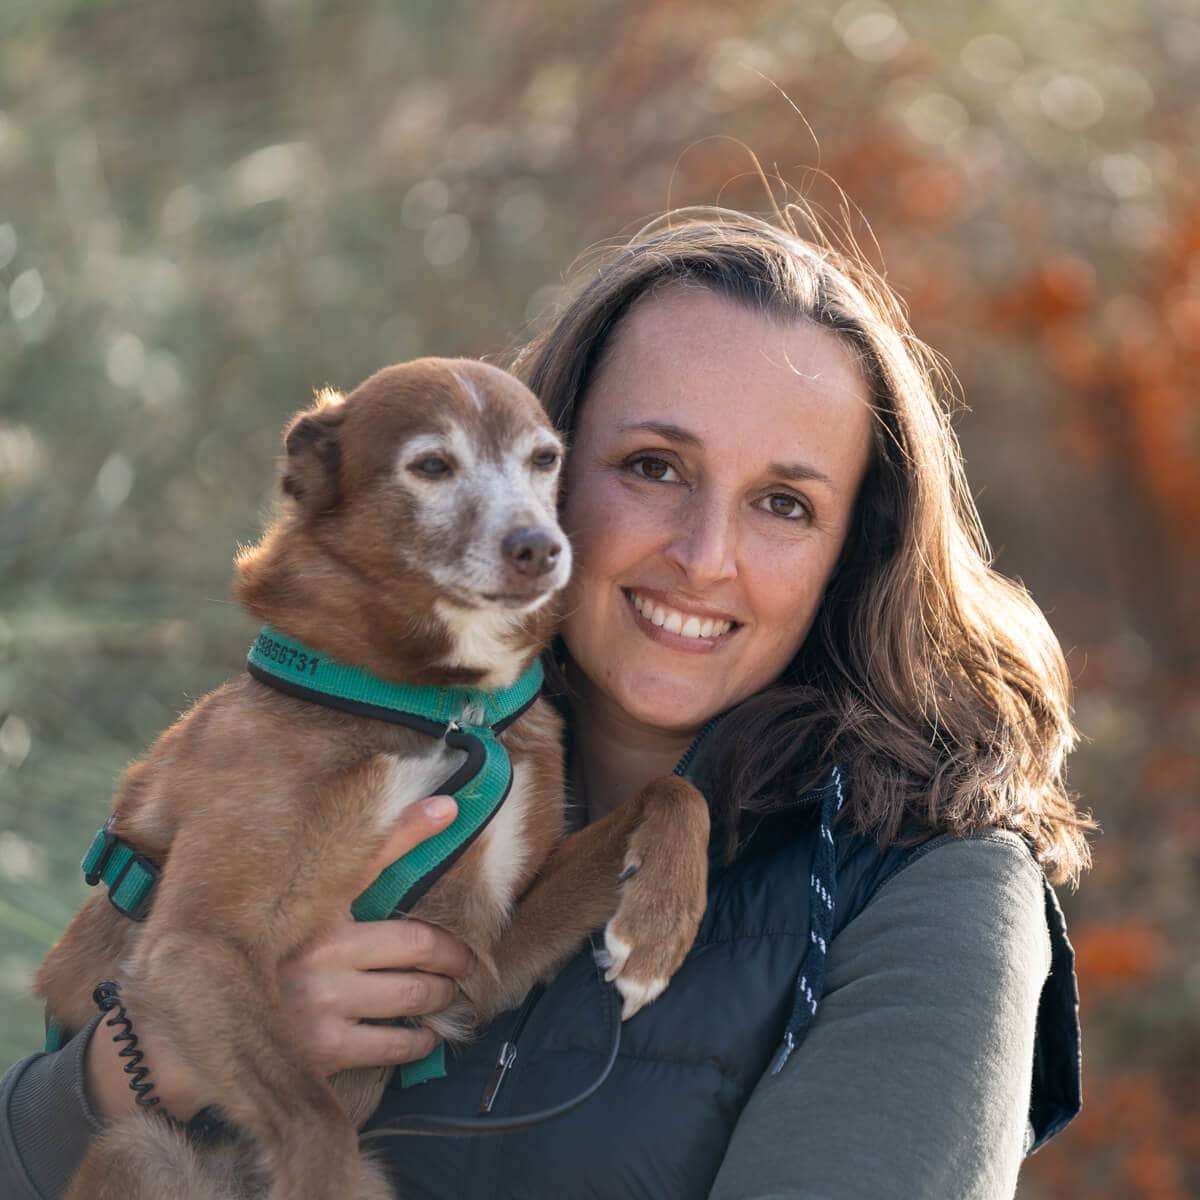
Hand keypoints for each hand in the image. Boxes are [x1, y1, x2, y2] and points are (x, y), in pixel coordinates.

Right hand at [279, 795, 474, 1074]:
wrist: (206, 1036)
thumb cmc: (262, 963)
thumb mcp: (301, 906)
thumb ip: (366, 859)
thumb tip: (439, 809)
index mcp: (311, 908)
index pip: (374, 860)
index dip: (415, 834)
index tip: (450, 820)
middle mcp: (318, 951)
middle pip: (416, 945)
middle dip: (453, 957)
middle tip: (466, 963)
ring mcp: (322, 1002)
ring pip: (414, 993)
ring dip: (441, 996)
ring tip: (448, 995)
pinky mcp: (322, 1050)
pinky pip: (394, 1043)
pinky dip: (419, 1040)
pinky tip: (423, 1035)